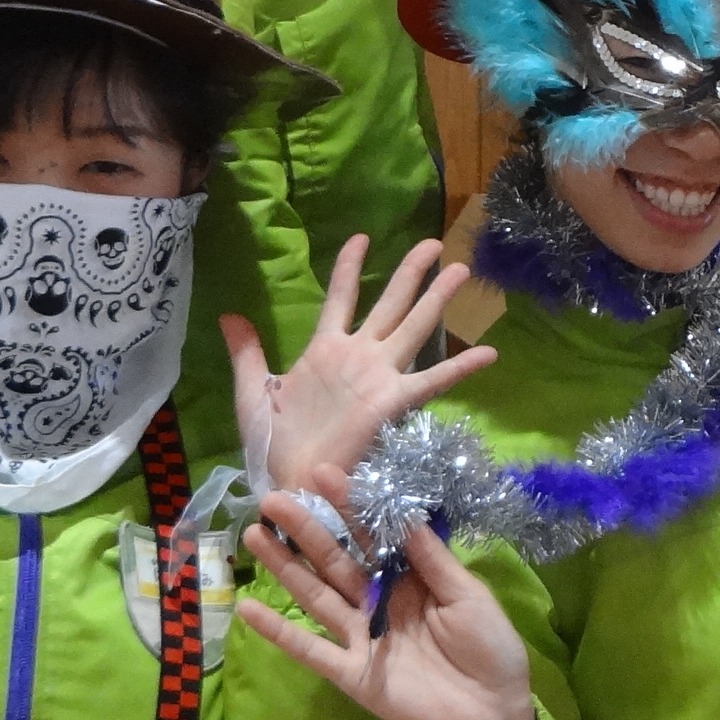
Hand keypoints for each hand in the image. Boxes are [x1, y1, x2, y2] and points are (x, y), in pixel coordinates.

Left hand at [226, 235, 496, 501]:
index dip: (350, 268)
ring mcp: (379, 377)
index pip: (341, 298)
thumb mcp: (253, 393)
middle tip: (434, 242)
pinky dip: (461, 367)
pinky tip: (489, 352)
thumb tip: (229, 315)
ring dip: (438, 299)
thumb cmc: (274, 443)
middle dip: (411, 273)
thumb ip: (247, 353)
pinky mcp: (392, 401)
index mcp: (324, 350)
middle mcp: (359, 357)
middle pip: (391, 303)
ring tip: (462, 270)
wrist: (289, 482)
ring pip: (414, 327)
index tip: (362, 238)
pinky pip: (432, 380)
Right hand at [237, 485, 537, 719]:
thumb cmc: (491, 648)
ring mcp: (361, 638)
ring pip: (316, 596)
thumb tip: (400, 508)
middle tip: (272, 498)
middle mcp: (378, 603)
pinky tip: (247, 608)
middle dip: (306, 530)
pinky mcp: (351, 674)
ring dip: (285, 567)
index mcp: (408, 579)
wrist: (494, 714)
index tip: (322, 472)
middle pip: (335, 561)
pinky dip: (279, 632)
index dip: (348, 506)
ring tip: (254, 535)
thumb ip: (430, 557)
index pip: (371, 536)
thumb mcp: (467, 594)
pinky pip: (311, 650)